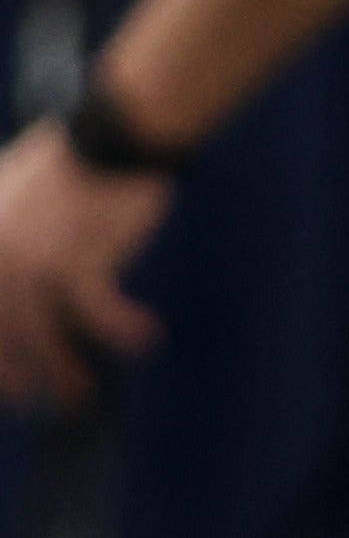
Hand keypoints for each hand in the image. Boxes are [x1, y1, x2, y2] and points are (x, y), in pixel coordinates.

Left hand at [0, 125, 167, 410]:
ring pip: (38, 335)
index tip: (4, 386)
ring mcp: (29, 261)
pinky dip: (122, 330)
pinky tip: (144, 338)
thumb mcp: (8, 198)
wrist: (112, 138)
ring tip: (81, 390)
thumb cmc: (69, 166)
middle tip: (33, 399)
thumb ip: (2, 239)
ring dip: (63, 369)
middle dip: (13, 375)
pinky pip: (96, 315)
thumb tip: (13, 292)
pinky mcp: (76, 262)